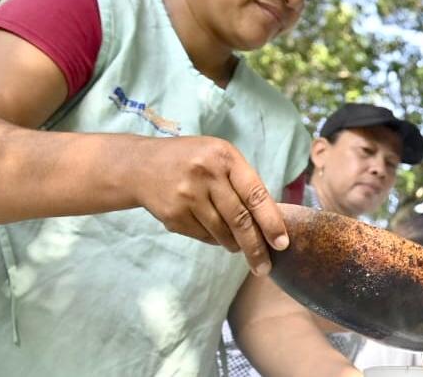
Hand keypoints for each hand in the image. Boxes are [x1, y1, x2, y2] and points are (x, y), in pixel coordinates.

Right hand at [135, 135, 289, 274]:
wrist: (140, 166)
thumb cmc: (193, 162)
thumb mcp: (219, 157)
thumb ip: (243, 182)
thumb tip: (270, 222)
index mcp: (224, 158)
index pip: (255, 194)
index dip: (271, 221)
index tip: (282, 244)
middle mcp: (206, 175)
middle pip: (239, 220)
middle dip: (256, 248)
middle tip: (265, 267)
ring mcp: (187, 196)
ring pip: (222, 232)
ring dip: (235, 244)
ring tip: (240, 246)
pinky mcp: (173, 215)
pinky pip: (203, 236)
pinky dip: (214, 240)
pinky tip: (214, 233)